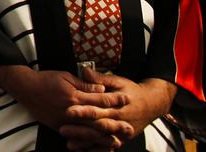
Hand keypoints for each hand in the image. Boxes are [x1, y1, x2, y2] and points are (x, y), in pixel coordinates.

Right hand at [0, 65, 127, 133]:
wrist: (26, 88)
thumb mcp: (66, 76)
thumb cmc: (46, 79)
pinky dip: (87, 141)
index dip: (114, 99)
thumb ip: (84, 84)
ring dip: (103, 137)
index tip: (126, 98)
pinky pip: (75, 137)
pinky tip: (95, 144)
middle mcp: (71, 111)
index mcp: (74, 96)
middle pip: (97, 120)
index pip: (99, 99)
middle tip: (129, 127)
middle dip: (114, 124)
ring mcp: (65, 121)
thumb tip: (101, 88)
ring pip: (88, 132)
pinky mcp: (58, 127)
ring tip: (117, 140)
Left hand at [60, 68, 175, 146]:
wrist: (152, 104)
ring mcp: (121, 133)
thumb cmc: (132, 91)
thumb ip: (100, 78)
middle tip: (63, 129)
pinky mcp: (121, 139)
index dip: (83, 111)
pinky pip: (108, 148)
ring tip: (70, 144)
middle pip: (97, 127)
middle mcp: (119, 121)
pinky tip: (83, 151)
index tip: (69, 111)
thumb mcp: (118, 81)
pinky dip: (96, 151)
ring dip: (86, 143)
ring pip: (101, 140)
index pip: (98, 109)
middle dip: (80, 129)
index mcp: (117, 106)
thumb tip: (84, 70)